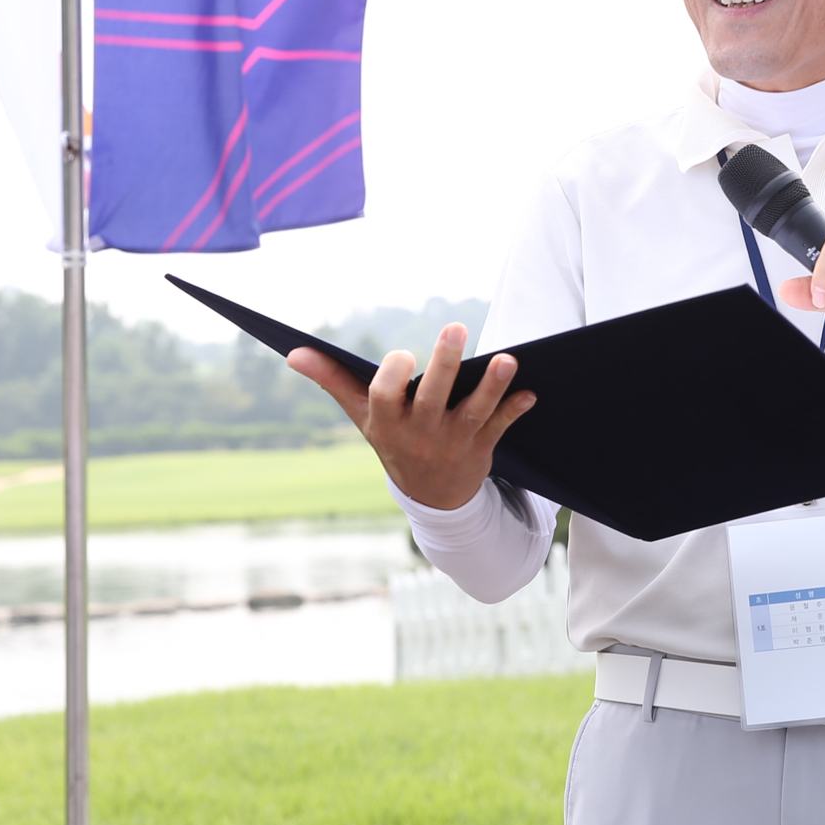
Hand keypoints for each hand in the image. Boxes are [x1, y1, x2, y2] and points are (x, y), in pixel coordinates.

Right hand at [286, 323, 533, 511]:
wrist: (431, 496)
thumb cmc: (392, 438)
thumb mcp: (360, 416)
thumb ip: (331, 380)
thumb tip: (293, 352)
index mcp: (387, 422)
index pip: (384, 396)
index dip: (393, 375)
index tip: (403, 354)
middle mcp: (419, 432)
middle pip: (432, 396)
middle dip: (445, 364)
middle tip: (456, 327)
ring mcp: (452, 440)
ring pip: (473, 411)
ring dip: (491, 386)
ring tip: (507, 360)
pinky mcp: (481, 446)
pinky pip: (501, 428)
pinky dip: (515, 411)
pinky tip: (531, 393)